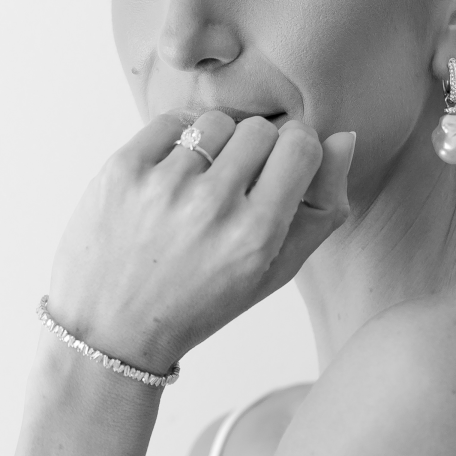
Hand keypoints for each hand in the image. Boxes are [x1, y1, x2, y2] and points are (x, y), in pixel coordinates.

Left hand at [46, 111, 354, 373]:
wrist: (111, 332)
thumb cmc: (200, 305)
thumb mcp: (273, 274)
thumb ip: (322, 210)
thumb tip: (344, 137)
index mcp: (256, 236)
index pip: (302, 145)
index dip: (296, 152)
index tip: (280, 170)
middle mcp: (211, 206)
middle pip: (260, 129)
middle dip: (257, 150)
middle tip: (237, 186)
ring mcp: (162, 186)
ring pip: (216, 122)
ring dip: (216, 145)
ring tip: (202, 185)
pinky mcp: (122, 172)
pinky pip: (169, 122)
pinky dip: (177, 141)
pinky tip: (173, 176)